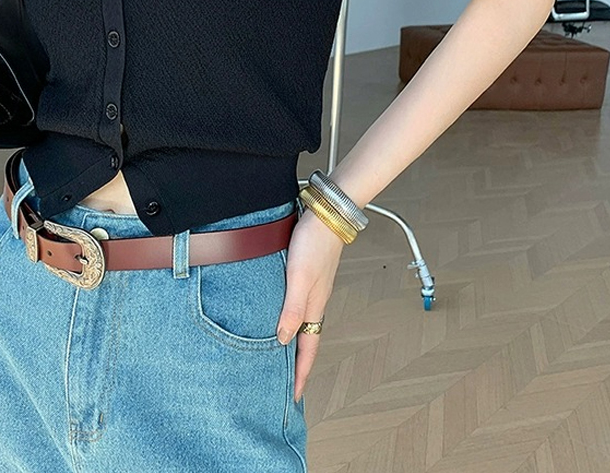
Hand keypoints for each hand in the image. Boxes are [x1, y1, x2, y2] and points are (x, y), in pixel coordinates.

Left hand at [276, 206, 345, 402]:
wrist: (328, 212)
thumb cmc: (314, 242)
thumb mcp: (299, 277)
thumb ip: (292, 308)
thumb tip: (282, 339)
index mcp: (315, 305)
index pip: (307, 348)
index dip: (300, 373)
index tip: (293, 397)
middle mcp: (315, 300)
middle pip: (306, 340)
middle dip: (297, 364)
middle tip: (286, 384)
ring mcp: (312, 288)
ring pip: (302, 323)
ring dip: (294, 342)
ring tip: (281, 357)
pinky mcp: (307, 275)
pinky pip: (298, 306)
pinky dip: (291, 319)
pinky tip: (281, 316)